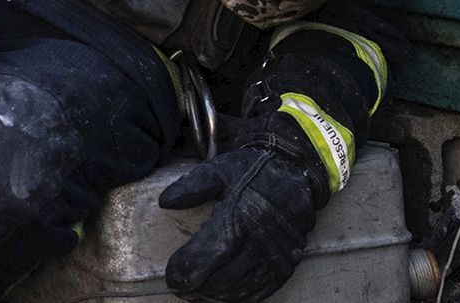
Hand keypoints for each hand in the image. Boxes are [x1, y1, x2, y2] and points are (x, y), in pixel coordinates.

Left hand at [158, 146, 324, 302]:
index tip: (172, 276)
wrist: (295, 170)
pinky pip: (263, 290)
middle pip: (220, 279)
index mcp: (238, 218)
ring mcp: (276, 256)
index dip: (183, 272)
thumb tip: (164, 202)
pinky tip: (226, 295)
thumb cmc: (252, 170)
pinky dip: (242, 297)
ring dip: (217, 296)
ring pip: (240, 289)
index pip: (204, 258)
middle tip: (180, 289)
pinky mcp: (287, 263)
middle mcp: (258, 241)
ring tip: (198, 294)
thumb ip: (191, 186)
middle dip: (197, 288)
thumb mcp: (218, 169)